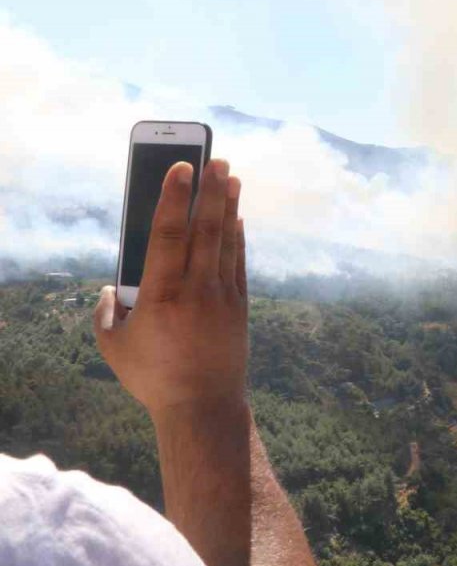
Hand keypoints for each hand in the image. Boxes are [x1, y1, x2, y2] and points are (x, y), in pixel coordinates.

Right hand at [95, 159, 248, 417]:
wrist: (204, 406)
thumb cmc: (154, 377)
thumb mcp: (115, 347)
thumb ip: (107, 312)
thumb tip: (112, 288)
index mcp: (161, 294)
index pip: (168, 234)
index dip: (174, 198)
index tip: (181, 169)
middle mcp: (196, 289)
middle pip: (204, 229)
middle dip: (209, 191)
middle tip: (214, 159)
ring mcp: (222, 296)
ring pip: (226, 241)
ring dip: (227, 206)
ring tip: (229, 176)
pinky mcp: (240, 306)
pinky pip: (237, 262)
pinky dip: (237, 237)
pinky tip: (235, 217)